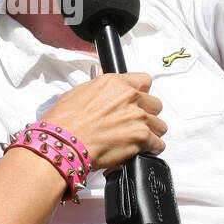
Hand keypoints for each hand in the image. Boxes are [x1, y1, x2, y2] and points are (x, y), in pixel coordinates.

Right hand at [43, 73, 166, 171]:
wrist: (63, 142)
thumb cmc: (64, 121)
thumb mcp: (78, 92)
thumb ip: (96, 84)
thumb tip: (98, 72)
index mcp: (115, 83)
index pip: (144, 81)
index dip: (141, 93)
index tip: (137, 102)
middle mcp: (130, 96)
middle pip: (155, 104)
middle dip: (147, 114)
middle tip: (135, 124)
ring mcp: (137, 116)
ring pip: (159, 125)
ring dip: (151, 132)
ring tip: (138, 140)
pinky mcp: (141, 137)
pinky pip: (158, 144)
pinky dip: (151, 149)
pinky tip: (141, 151)